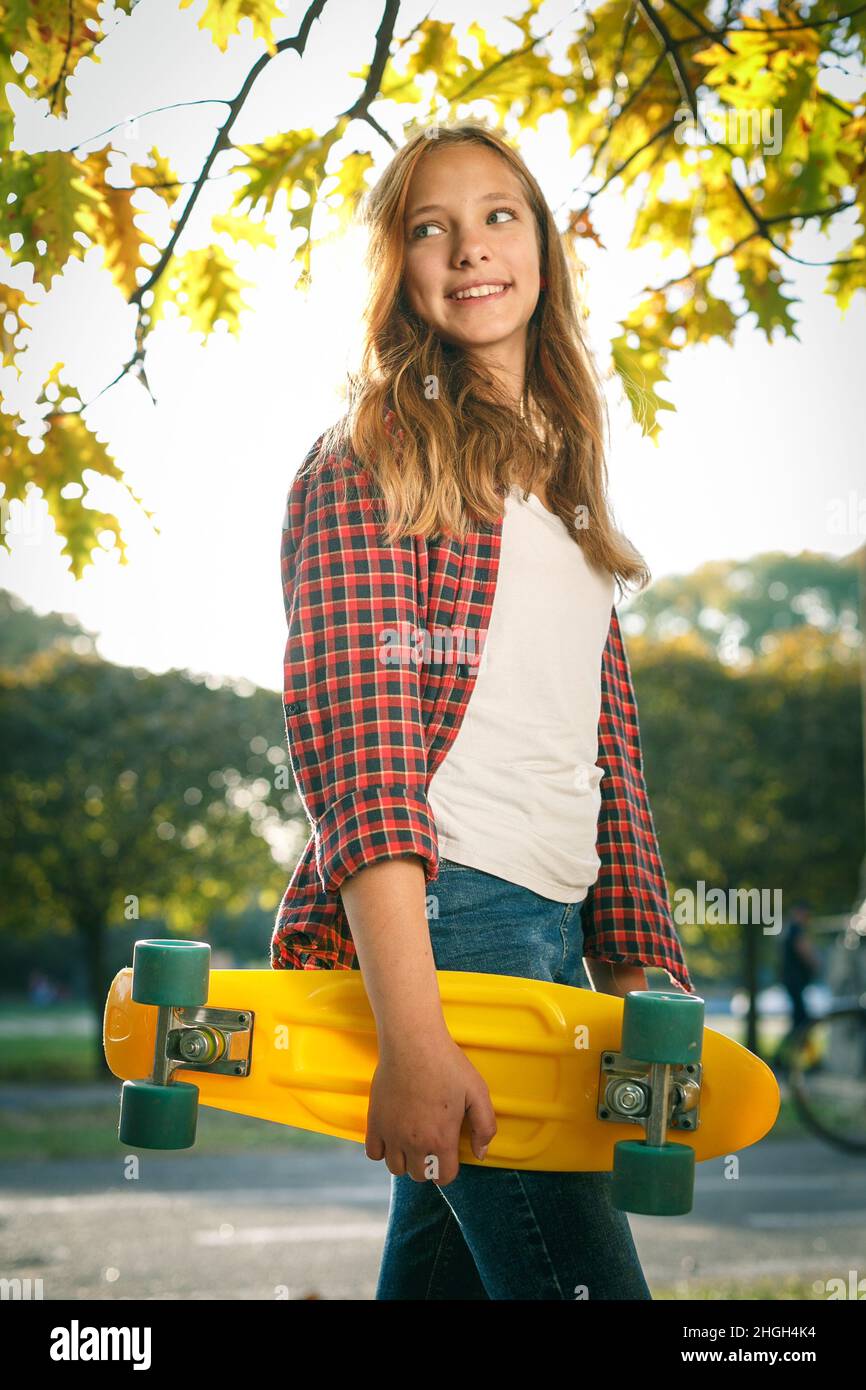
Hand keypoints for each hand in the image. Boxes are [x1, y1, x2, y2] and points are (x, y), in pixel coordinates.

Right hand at [364, 1028, 496, 1185]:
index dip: (449, 1169)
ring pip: (396, 1168)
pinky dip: (383, 1150)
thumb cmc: (447, 1064)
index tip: (449, 1153)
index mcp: (441, 1139)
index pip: (443, 1177)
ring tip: (413, 1140)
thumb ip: (485, 1127)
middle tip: (433, 1142)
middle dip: (429, 1164)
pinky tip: (394, 1135)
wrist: (412, 1042)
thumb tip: (480, 1154)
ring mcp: (391, 1134)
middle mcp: (414, 1143)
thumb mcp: (478, 1092)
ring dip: (406, 1160)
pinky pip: (373, 1153)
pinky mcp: (374, 1121)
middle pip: (420, 1175)